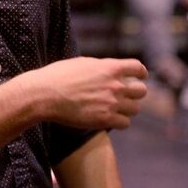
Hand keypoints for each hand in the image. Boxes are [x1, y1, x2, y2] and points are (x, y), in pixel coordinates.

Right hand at [27, 57, 147, 129]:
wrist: (46, 94)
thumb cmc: (58, 76)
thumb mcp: (82, 63)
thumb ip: (101, 68)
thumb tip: (108, 71)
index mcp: (109, 68)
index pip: (137, 68)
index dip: (140, 72)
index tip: (140, 76)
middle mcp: (115, 85)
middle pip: (141, 91)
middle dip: (134, 92)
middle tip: (126, 95)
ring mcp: (112, 103)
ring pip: (135, 109)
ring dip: (127, 108)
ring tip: (116, 108)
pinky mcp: (105, 120)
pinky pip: (125, 123)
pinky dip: (120, 121)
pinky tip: (110, 118)